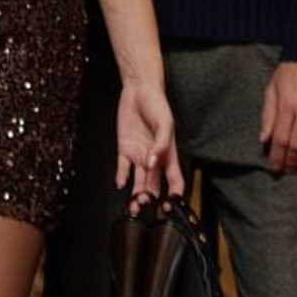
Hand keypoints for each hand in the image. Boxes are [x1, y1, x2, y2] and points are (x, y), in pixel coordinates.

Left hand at [114, 79, 183, 200]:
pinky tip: (121, 184)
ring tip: (133, 205)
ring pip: (138, 181)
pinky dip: (121, 177)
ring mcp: (139, 155)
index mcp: (168, 154)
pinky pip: (123, 168)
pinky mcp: (124, 148)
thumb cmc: (157, 104)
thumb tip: (154, 163)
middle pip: (154, 186)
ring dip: (136, 194)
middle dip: (151, 199)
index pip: (175, 181)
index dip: (174, 196)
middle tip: (145, 205)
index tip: (170, 207)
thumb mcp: (165, 122)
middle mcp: (154, 158)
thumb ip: (161, 144)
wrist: (138, 89)